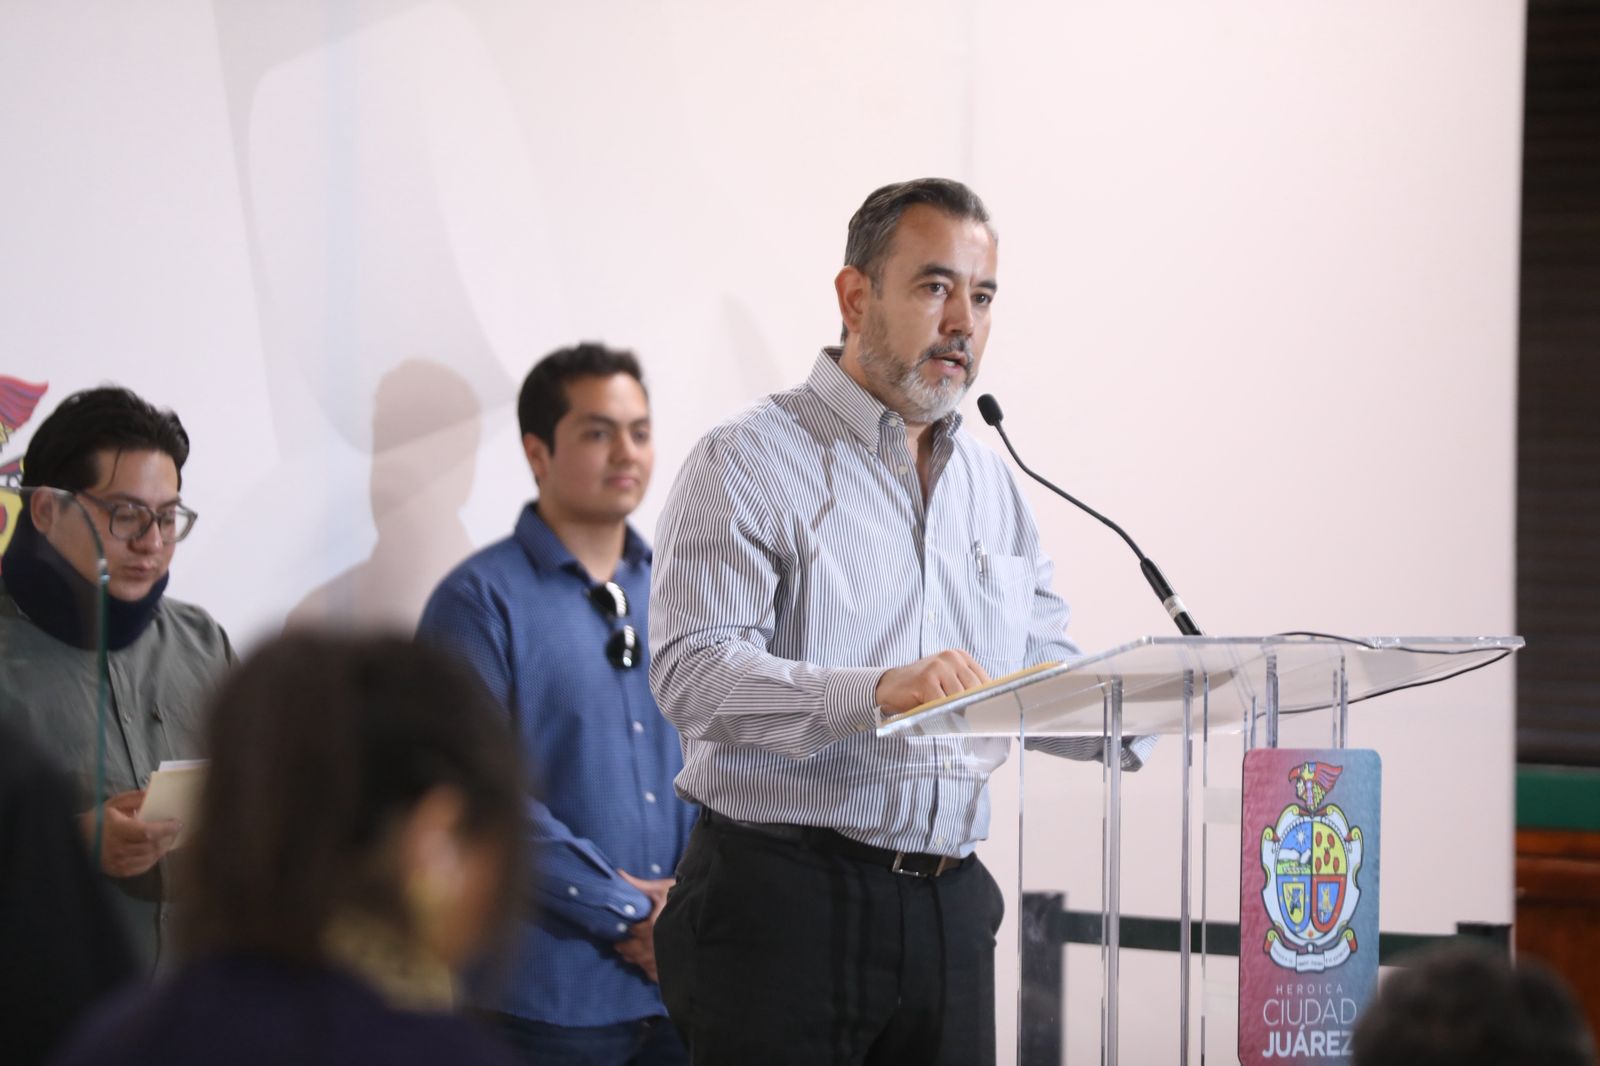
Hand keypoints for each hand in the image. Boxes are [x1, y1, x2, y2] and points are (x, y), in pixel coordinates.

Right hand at [79, 789, 180, 877]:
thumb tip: (154, 793)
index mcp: (116, 829)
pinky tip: (156, 850)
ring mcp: (117, 862)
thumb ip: (135, 798)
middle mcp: (117, 849)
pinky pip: (142, 868)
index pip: (147, 832)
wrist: (78, 839)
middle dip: (167, 837)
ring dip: (163, 848)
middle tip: (174, 830)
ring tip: (167, 838)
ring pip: (149, 858)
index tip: (177, 823)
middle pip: (151, 846)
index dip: (165, 829)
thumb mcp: (114, 803)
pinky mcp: (118, 871)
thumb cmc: (98, 819)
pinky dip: (153, 859)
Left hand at [614, 869, 672, 982]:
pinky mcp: (670, 968)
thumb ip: (639, 885)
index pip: (630, 933)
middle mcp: (654, 946)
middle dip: (625, 948)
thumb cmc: (683, 899)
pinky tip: (648, 964)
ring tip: (630, 955)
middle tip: (620, 946)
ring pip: (641, 963)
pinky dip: (648, 970)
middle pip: (632, 951)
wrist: (707, 913)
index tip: (619, 930)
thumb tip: (620, 874)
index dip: (624, 931)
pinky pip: (654, 975)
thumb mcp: (661, 888)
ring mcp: (662, 959)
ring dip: (635, 959)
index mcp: (650, 927)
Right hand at [875, 649, 989, 715]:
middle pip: (974, 689)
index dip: (989, 700)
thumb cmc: (921, 689)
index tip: (992, 717)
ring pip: (959, 697)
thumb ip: (965, 689)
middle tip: (977, 726)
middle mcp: (951, 657)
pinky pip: (942, 702)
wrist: (889, 686)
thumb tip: (989, 709)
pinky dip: (943, 714)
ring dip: (959, 713)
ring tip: (958, 723)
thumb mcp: (947, 683)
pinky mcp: (926, 678)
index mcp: (960, 657)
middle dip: (975, 708)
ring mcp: (938, 666)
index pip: (985, 680)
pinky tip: (942, 720)